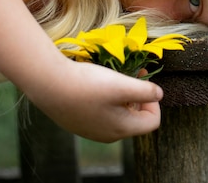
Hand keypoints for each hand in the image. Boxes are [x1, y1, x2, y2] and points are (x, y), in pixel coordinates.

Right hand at [29, 56, 162, 142]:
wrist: (48, 84)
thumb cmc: (88, 85)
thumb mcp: (123, 85)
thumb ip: (146, 91)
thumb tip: (159, 94)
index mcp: (122, 129)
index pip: (152, 121)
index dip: (154, 100)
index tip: (144, 79)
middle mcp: (107, 135)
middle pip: (134, 118)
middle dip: (137, 95)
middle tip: (131, 74)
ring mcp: (90, 130)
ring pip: (117, 114)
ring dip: (121, 95)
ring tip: (113, 76)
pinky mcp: (77, 122)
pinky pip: (100, 112)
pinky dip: (104, 98)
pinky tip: (95, 83)